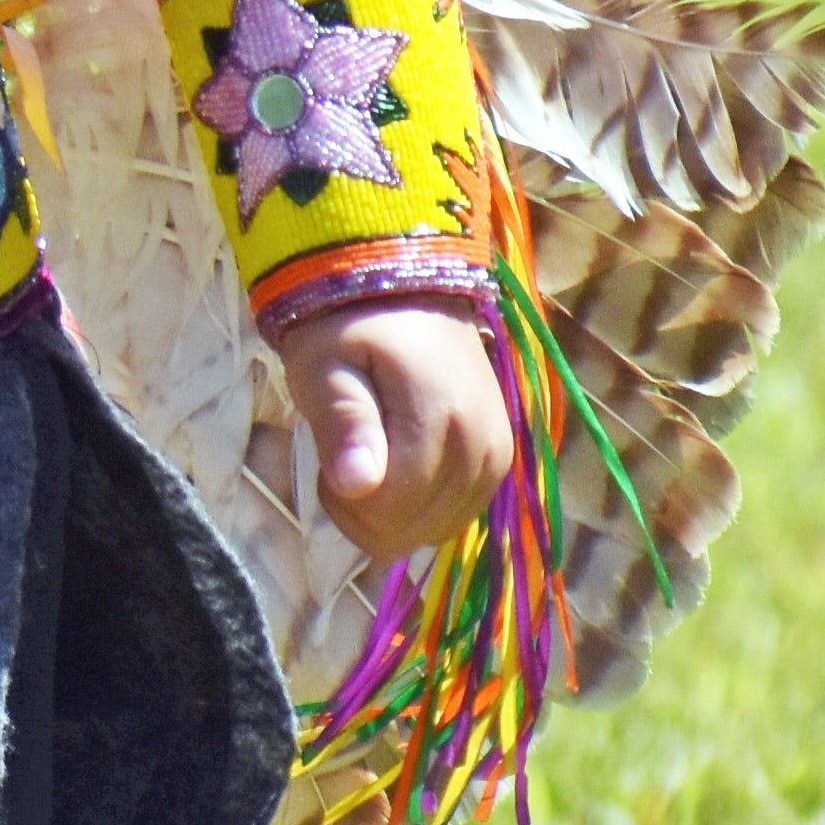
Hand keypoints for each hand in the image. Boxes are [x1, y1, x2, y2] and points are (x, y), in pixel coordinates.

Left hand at [276, 302, 513, 568]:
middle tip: (347, 453)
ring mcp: (496, 459)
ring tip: (373, 453)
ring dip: (390, 510)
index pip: (386, 510)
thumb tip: (358, 483)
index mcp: (440, 422)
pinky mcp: (498, 463)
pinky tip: (399, 463)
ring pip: (430, 531)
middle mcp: (481, 449)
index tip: (329, 455)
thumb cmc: (354, 327)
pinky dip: (418, 506)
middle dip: (364, 508)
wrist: (411, 294)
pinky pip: (450, 517)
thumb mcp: (326, 363)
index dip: (344, 498)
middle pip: (409, 529)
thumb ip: (344, 421)